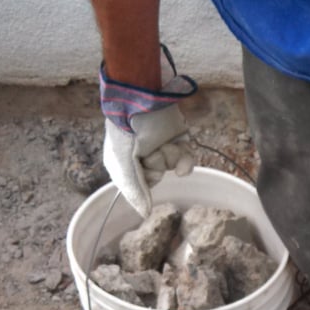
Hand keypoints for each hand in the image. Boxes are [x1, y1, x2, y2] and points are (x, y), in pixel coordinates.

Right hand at [100, 46, 196, 217]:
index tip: (144, 170)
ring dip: (171, 158)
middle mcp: (143, 158)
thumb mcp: (123, 161)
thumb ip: (134, 190)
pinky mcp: (178, 139)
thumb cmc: (127, 128)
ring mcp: (161, 147)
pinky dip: (186, 159)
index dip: (145, 182)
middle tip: (151, 152)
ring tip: (164, 145)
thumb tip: (144, 215)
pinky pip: (186, 159)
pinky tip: (183, 157)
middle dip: (158, 166)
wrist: (143, 94)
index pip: (140, 188)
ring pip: (173, 166)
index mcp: (124, 164)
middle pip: (158, 176)